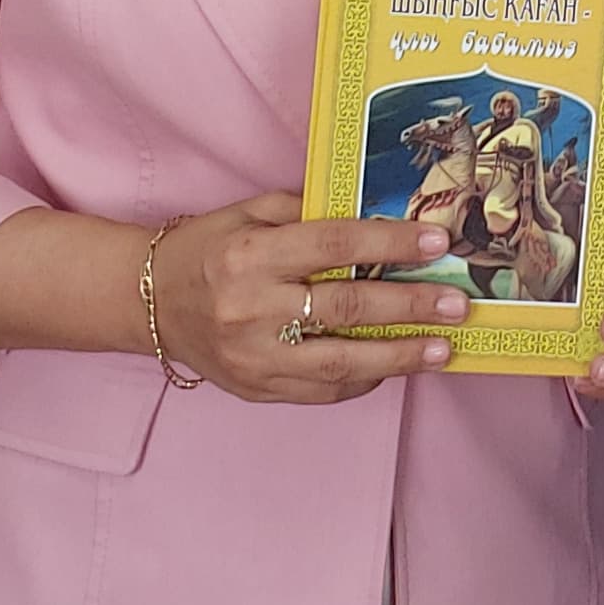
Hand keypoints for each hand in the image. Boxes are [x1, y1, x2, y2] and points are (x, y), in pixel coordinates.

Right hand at [153, 192, 469, 404]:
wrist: (148, 302)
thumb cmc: (207, 248)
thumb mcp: (249, 213)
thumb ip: (310, 212)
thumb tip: (380, 215)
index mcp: (249, 256)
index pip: (333, 246)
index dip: (389, 244)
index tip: (436, 242)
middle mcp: (250, 309)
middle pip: (345, 310)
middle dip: (409, 307)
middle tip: (456, 304)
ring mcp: (252, 357)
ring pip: (339, 364)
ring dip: (398, 357)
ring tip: (442, 349)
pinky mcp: (255, 389)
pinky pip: (320, 392)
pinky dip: (362, 381)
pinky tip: (395, 367)